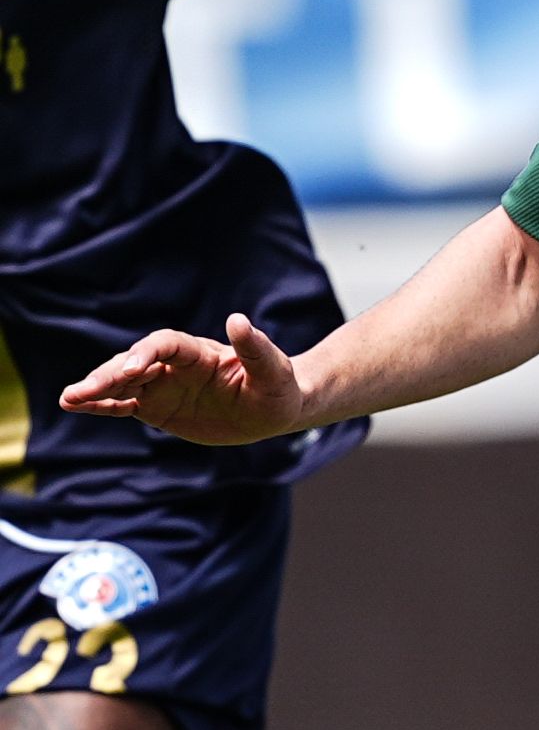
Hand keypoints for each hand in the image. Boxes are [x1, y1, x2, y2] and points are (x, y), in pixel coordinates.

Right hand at [61, 316, 311, 444]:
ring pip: (122, 383)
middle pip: (135, 362)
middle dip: (109, 374)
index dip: (146, 352)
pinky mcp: (157, 407)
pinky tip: (75, 405)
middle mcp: (176, 365)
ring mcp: (164, 385)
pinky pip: (124, 405)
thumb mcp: (274, 372)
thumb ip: (256, 348)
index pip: (165, 344)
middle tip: (82, 390)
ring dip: (96, 389)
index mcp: (201, 352)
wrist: (274, 409)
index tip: (132, 369)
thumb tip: (237, 319)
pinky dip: (101, 405)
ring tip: (68, 398)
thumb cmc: (278, 388)